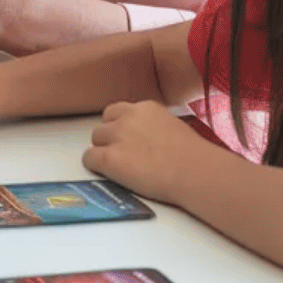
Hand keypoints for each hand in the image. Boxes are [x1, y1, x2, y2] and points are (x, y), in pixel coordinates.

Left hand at [82, 100, 203, 203]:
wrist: (194, 171)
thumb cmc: (194, 157)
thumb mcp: (174, 127)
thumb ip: (153, 126)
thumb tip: (146, 137)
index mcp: (145, 108)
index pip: (118, 112)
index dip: (119, 127)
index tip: (126, 139)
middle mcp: (127, 118)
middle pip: (104, 126)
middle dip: (110, 140)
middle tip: (123, 155)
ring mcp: (116, 137)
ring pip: (95, 141)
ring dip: (103, 152)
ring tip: (120, 167)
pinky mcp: (108, 158)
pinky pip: (88, 159)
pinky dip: (95, 166)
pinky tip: (109, 174)